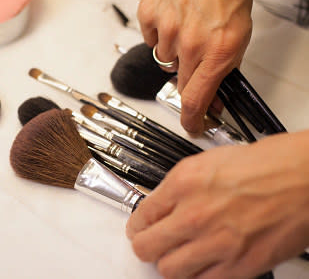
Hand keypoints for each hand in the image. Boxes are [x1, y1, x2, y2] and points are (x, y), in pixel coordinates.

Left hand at [126, 130, 308, 278]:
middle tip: (149, 244)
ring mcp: (217, 243)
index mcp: (183, 184)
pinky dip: (197, 276)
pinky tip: (202, 264)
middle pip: (146, 248)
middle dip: (144, 246)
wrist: (304, 177)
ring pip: (169, 270)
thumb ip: (177, 187)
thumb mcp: (206, 162)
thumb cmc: (265, 165)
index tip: (139, 227)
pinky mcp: (240, 266)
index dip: (136, 224)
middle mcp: (195, 215)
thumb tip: (160, 204)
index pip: (140, 216)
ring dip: (169, 263)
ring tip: (176, 255)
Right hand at [137, 0, 255, 133]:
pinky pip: (150, 39)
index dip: (192, 119)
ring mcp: (166, 28)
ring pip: (164, 59)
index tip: (192, 126)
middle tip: (195, 57)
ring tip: (186, 26)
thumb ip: (224, 68)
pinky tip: (173, 16)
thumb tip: (213, 97)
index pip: (196, 99)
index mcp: (218, 50)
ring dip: (174, 51)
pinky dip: (160, 33)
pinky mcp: (149, 15)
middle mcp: (191, 43)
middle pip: (179, 81)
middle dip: (188, 77)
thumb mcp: (239, 33)